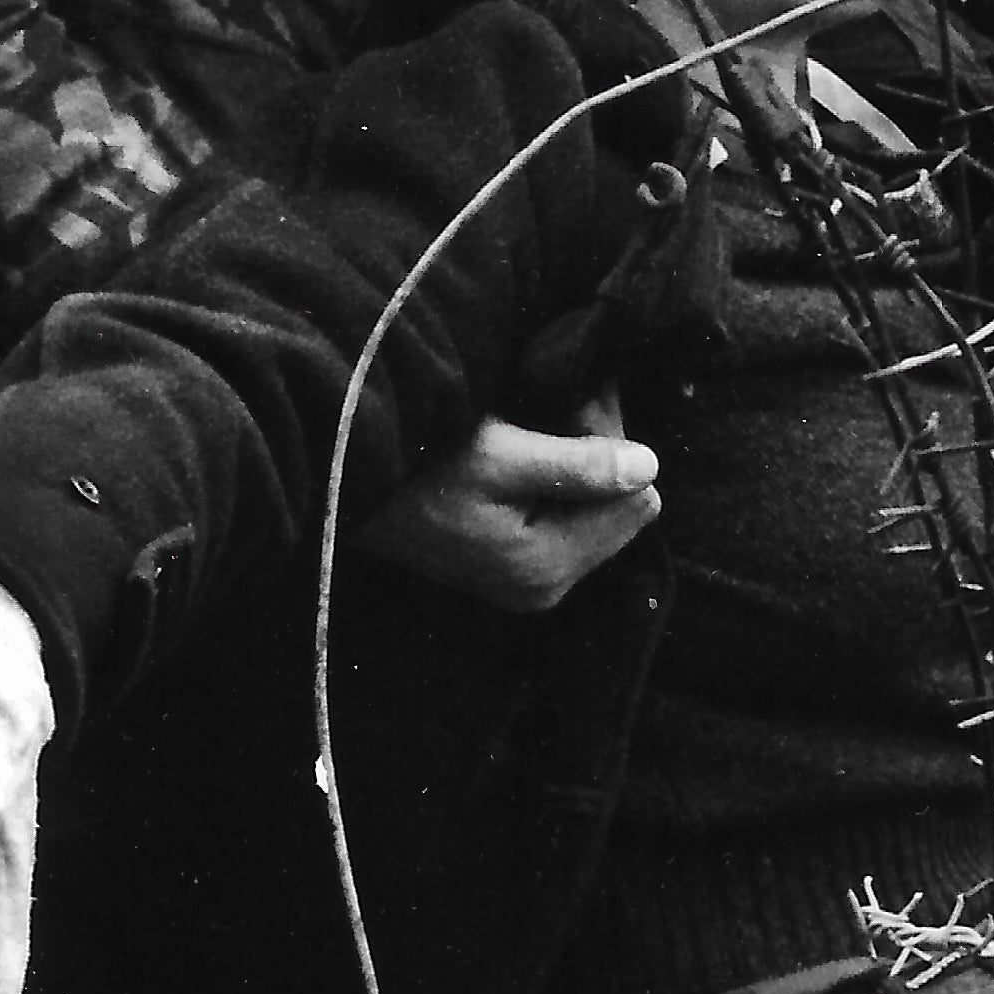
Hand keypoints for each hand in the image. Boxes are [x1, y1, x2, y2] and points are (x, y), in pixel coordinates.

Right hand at [354, 398, 661, 611]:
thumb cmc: (416, 466)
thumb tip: (649, 467)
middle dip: (598, 451)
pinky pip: (568, 512)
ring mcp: (530, 580)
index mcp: (550, 566)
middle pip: (624, 505)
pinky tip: (521, 448)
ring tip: (530, 423)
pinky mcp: (514, 564)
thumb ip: (577, 465)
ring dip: (577, 457)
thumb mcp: (497, 455)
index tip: (567, 409)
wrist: (345, 484)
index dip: (611, 445)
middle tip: (549, 406)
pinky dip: (556, 475)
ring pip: (598, 504)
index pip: (640, 498)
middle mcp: (547, 586)